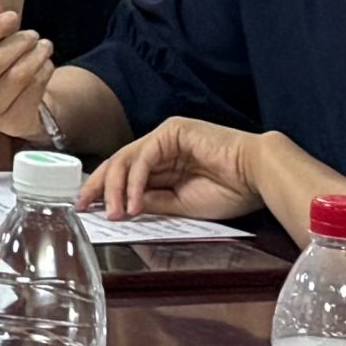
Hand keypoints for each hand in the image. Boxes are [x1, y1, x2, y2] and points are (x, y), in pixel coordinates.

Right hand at [0, 12, 56, 138]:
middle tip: (32, 33)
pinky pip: (34, 90)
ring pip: (18, 76)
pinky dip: (44, 72)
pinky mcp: (10, 125)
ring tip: (43, 45)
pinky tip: (44, 64)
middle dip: (17, 43)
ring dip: (36, 55)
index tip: (11, 16)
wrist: (8, 108)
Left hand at [82, 116, 264, 222]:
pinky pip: (144, 159)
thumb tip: (120, 208)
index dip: (103, 190)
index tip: (87, 209)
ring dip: (115, 189)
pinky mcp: (172, 132)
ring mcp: (165, 136)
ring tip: (112, 213)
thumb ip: (151, 202)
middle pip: (118, 164)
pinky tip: (132, 203)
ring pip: (126, 161)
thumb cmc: (231, 190)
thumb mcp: (181, 204)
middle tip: (83, 207)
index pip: (124, 173)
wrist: (261, 176)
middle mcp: (160, 146)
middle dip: (98, 187)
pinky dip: (134, 183)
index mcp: (163, 161)